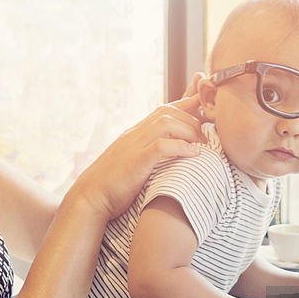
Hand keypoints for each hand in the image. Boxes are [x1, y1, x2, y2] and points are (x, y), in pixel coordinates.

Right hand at [67, 96, 203, 219]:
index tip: (205, 99)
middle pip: (168, 110)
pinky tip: (194, 154)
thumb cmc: (114, 185)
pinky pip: (161, 145)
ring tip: (202, 145)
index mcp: (136, 133)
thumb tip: (174, 155)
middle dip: (193, 117)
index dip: (187, 101)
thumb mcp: (135, 163)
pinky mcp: (135, 160)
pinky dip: (181, 147)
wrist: (90, 197)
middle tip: (208, 134)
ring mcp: (134, 145)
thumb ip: (151, 153)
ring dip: (189, 130)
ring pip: (166, 122)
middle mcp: (135, 133)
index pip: (165, 109)